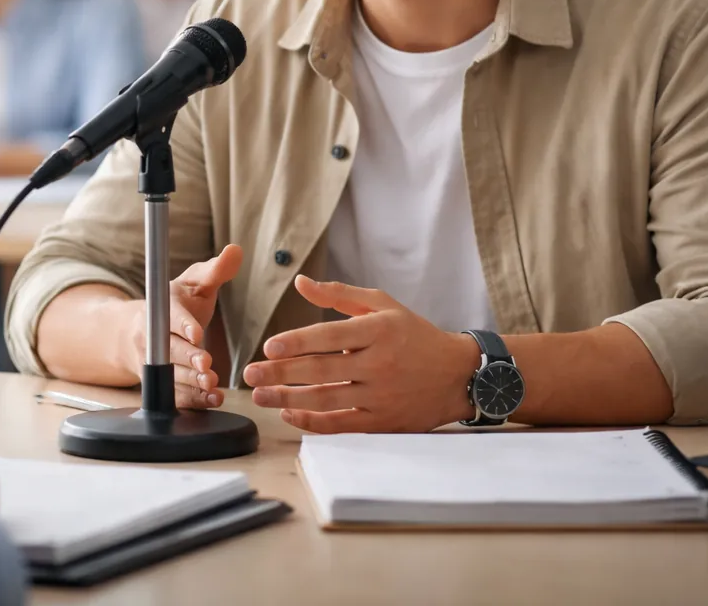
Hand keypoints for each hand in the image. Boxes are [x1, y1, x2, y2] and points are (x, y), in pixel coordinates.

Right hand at [120, 245, 243, 409]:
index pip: (171, 316)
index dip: (182, 325)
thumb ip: (215, 271)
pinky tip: (211, 399)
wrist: (141, 330)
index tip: (195, 333)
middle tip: (206, 363)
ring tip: (211, 383)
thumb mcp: (194, 283)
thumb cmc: (177, 303)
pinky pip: (173, 395)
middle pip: (169, 349)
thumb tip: (236, 251)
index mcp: (163, 308)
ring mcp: (154, 361)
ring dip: (191, 381)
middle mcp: (153, 336)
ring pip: (171, 374)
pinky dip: (192, 399)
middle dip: (187, 357)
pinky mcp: (160, 382)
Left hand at [242, 276, 479, 433]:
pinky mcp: (383, 421)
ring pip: (328, 399)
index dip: (297, 341)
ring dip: (289, 399)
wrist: (457, 374)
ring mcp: (381, 395)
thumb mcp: (383, 305)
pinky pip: (342, 424)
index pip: (330, 336)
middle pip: (323, 370)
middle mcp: (380, 363)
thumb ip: (339, 295)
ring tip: (260, 396)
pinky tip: (289, 414)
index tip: (269, 346)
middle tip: (250, 374)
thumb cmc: (414, 334)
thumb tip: (301, 282)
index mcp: (378, 330)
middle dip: (281, 373)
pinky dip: (313, 422)